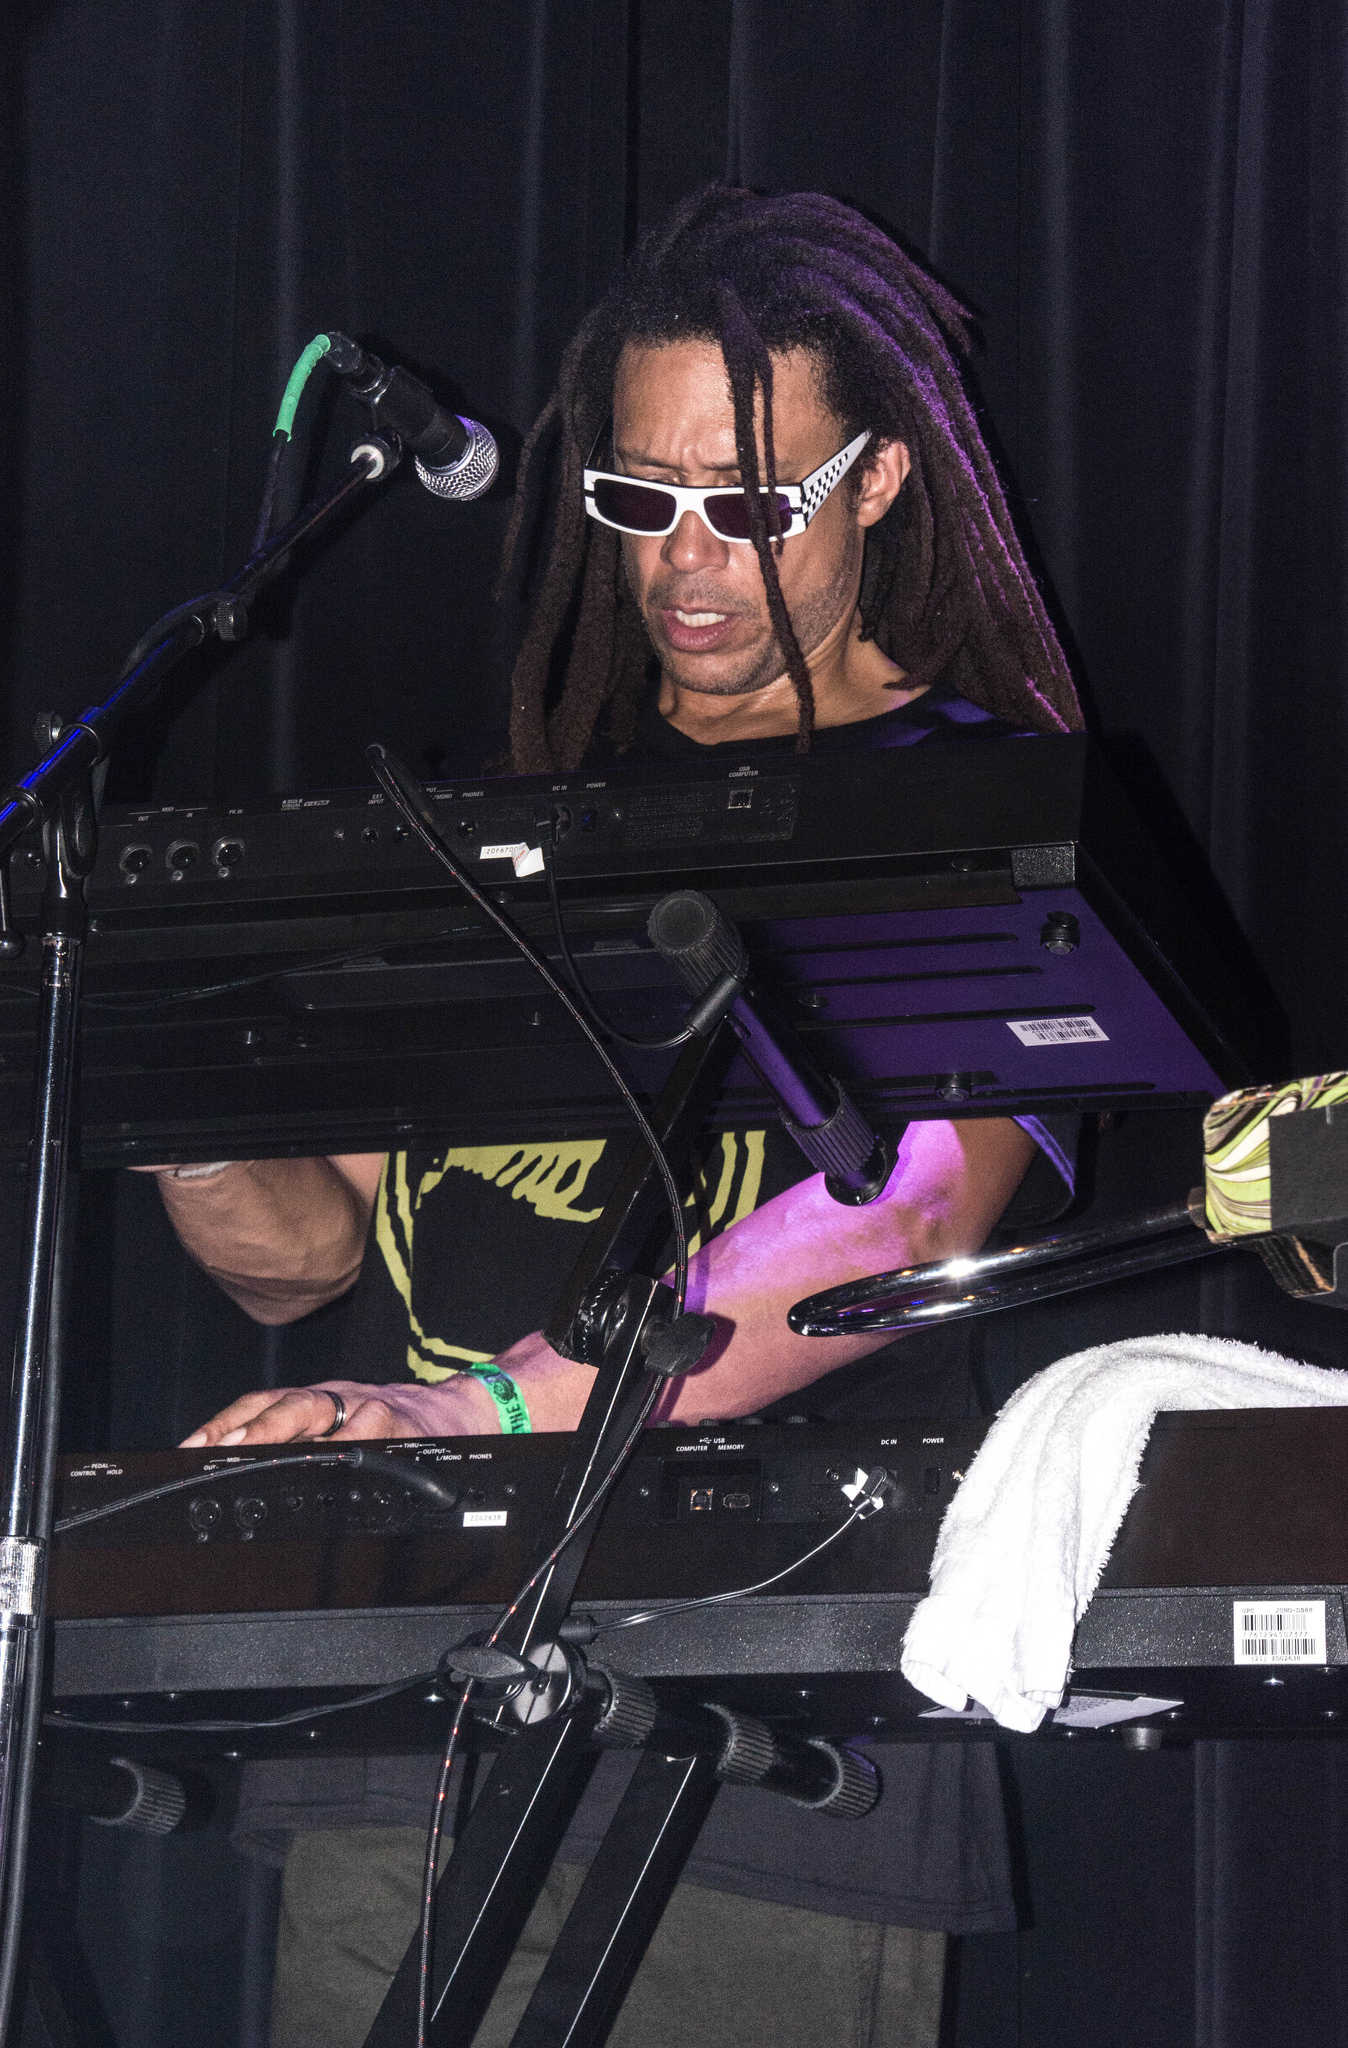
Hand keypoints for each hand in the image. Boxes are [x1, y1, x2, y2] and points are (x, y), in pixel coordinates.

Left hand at [178, 1376, 491, 1447]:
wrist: (464, 1413)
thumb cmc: (399, 1428)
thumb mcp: (348, 1431)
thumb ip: (306, 1445)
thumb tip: (246, 1469)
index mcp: (318, 1402)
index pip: (259, 1404)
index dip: (222, 1425)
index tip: (191, 1449)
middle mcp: (335, 1397)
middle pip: (279, 1402)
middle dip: (241, 1426)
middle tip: (215, 1449)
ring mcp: (364, 1404)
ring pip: (311, 1408)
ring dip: (273, 1428)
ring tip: (247, 1449)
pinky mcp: (395, 1419)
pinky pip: (360, 1433)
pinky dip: (334, 1447)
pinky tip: (317, 1463)